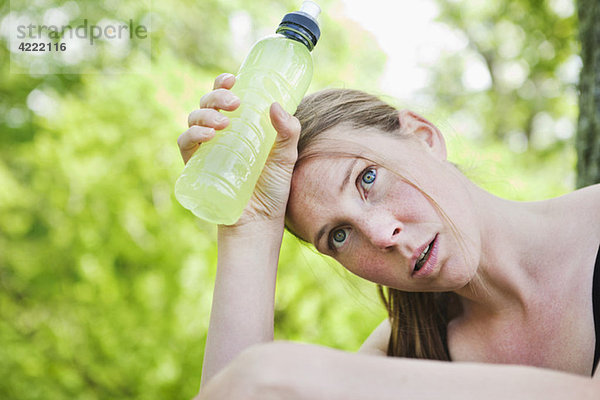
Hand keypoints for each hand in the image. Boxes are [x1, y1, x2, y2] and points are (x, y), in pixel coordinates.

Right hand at [178, 73, 301, 226]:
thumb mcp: (286, 156)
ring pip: (194, 118)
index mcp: (240, 125)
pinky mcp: (196, 166)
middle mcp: (220, 133)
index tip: (233, 79)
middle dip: (216, 96)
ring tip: (224, 124)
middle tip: (234, 103)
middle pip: (208, 103)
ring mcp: (206, 149)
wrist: (259, 220)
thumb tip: (276, 105)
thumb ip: (288, 132)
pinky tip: (208, 135)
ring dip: (206, 114)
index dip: (224, 83)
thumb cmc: (273, 188)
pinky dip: (193, 134)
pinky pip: (185, 143)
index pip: (226, 96)